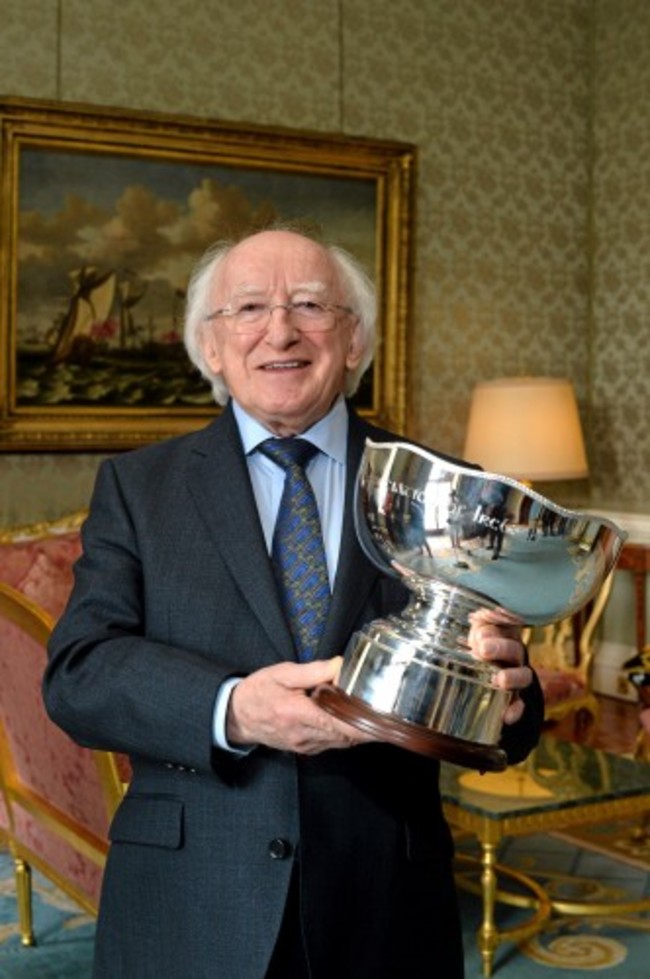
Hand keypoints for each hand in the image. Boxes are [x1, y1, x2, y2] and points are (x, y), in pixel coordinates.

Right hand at [226, 656, 374, 754]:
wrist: (236, 716)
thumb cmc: (258, 692)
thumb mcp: (282, 673)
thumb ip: (313, 671)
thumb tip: (340, 665)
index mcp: (297, 713)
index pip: (337, 723)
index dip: (363, 724)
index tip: (382, 721)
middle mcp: (303, 734)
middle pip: (345, 736)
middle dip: (367, 727)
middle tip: (387, 715)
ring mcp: (304, 745)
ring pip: (341, 742)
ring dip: (358, 732)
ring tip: (375, 716)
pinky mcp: (305, 749)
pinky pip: (332, 744)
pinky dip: (346, 735)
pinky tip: (353, 722)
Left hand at [468, 607, 532, 725]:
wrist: (482, 674)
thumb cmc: (480, 646)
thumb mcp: (478, 632)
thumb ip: (480, 623)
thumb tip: (480, 614)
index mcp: (506, 635)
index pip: (508, 627)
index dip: (496, 629)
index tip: (480, 633)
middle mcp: (515, 656)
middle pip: (514, 650)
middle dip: (500, 648)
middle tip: (483, 649)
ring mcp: (516, 677)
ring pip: (522, 676)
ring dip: (512, 677)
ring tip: (500, 680)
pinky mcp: (514, 698)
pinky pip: (519, 705)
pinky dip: (514, 711)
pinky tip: (506, 716)